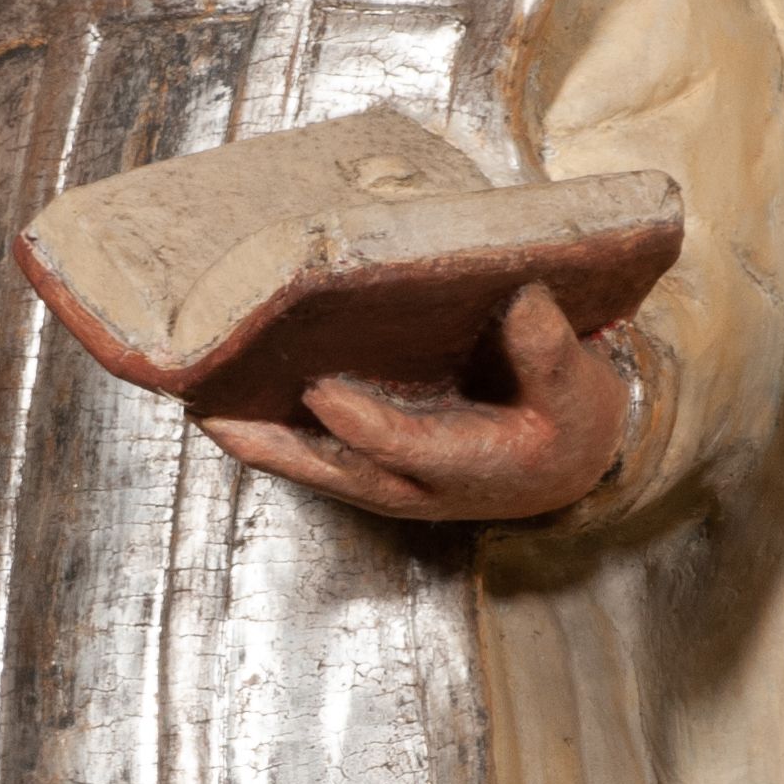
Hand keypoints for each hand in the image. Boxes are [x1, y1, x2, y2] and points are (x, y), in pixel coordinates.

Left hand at [197, 282, 629, 522]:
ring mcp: (396, 485)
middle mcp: (422, 486)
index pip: (406, 447)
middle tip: (219, 420)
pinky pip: (321, 462)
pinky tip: (234, 411)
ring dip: (263, 450)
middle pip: (340, 472)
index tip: (319, 390)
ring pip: (321, 473)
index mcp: (473, 465)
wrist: (570, 467)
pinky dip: (277, 443)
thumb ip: (551, 353)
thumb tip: (524, 297)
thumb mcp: (578, 388)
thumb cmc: (569, 421)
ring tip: (205, 415)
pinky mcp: (380, 473)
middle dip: (279, 449)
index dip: (362, 424)